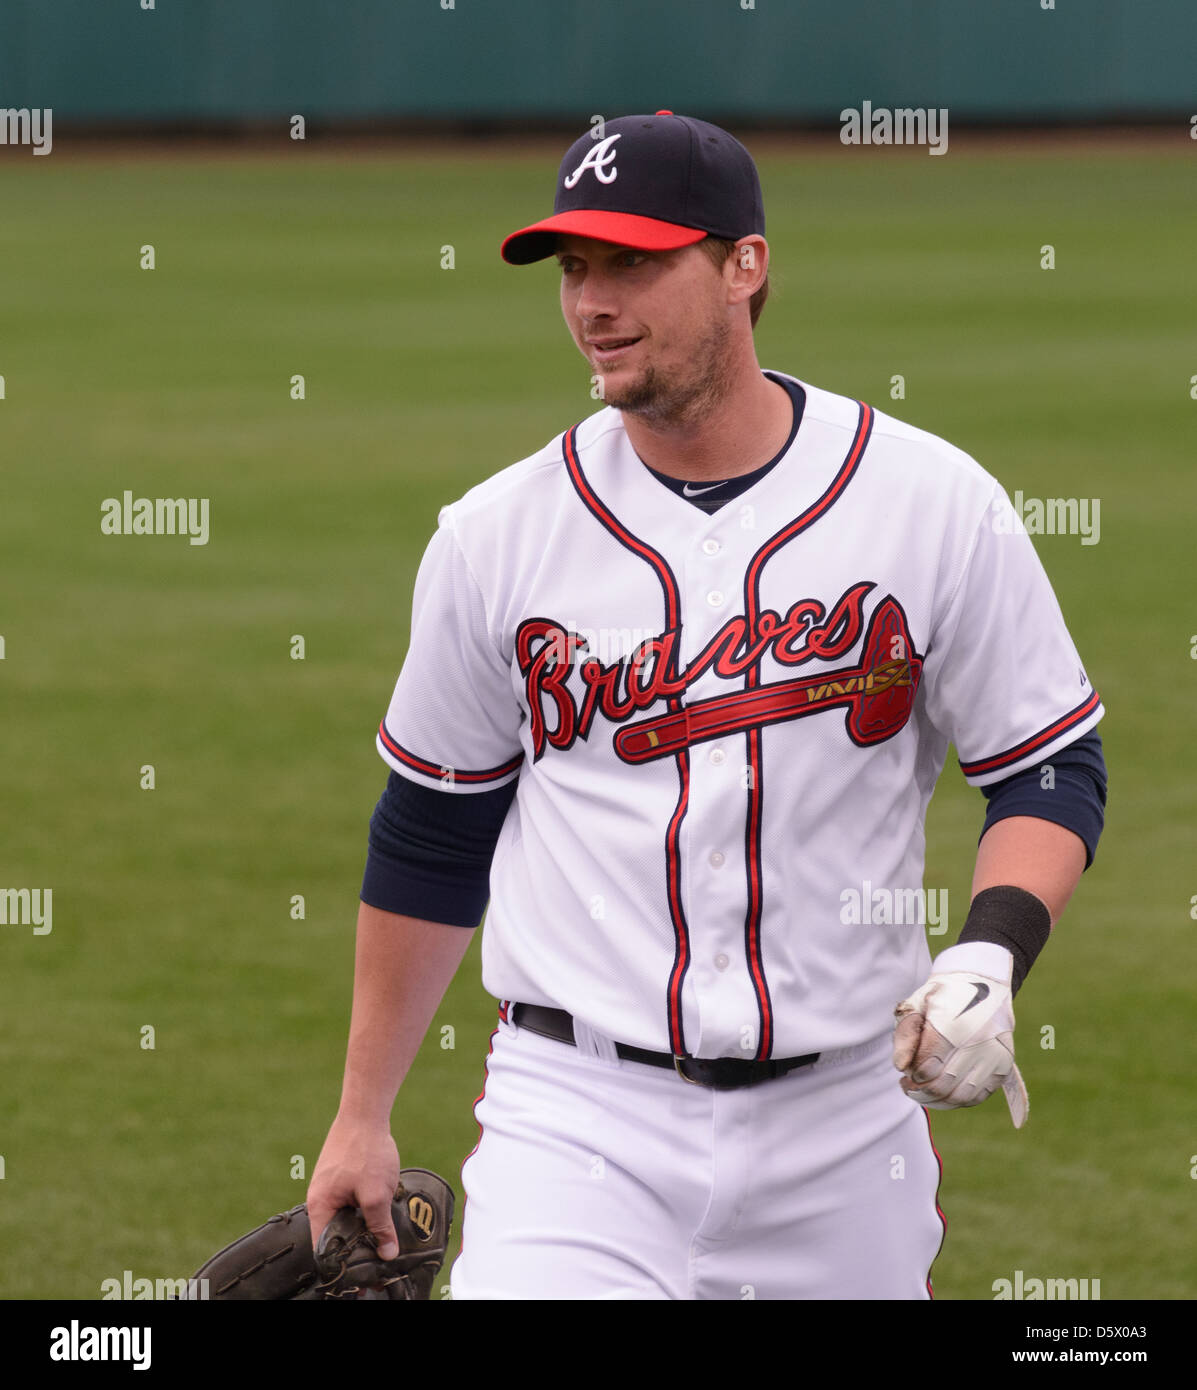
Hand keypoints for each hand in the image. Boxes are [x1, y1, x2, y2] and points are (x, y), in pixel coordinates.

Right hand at [307, 1116, 400, 1257]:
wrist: (365, 1112)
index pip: (323, 1249)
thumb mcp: (376, 1194)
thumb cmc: (365, 1151)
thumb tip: (386, 1254)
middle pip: (334, 1235)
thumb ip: (380, 1226)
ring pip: (346, 1218)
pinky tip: (383, 1210)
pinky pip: (352, 1202)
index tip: (358, 1278)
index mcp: (320, 1207)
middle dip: (354, 1248)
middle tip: (376, 1260)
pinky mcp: (343, 1177)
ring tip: (382, 1237)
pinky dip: (365, 1209)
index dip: (339, 1266)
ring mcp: (331, 1186)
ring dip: (363, 1227)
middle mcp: (321, 1199)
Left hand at [892, 942, 1027, 1126]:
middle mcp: (977, 1043)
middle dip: (920, 1092)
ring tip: (923, 1092)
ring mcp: (994, 1056)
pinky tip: (945, 1093)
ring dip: (939, 1101)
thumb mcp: (916, 1004)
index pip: (927, 1069)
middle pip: (943, 1086)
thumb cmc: (943, 995)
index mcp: (952, 1026)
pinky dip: (959, 1100)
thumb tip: (901, 1066)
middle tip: (908, 1086)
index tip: (905, 1074)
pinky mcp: (1004, 1065)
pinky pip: (979, 1095)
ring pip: (962, 1097)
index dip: (912, 1077)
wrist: (983, 982)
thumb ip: (904, 1035)